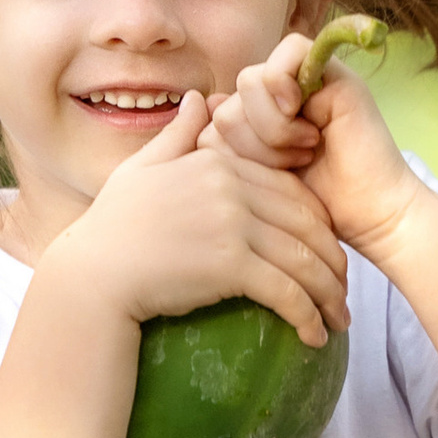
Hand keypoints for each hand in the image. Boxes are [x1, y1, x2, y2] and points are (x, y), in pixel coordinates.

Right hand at [57, 91, 349, 347]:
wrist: (94, 274)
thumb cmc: (112, 226)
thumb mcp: (142, 168)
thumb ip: (178, 134)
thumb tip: (200, 100)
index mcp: (218, 161)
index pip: (288, 190)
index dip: (317, 224)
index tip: (328, 252)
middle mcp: (230, 185)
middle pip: (305, 222)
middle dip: (332, 261)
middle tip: (344, 291)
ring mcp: (232, 223)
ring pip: (303, 258)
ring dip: (328, 294)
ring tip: (338, 319)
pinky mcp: (230, 264)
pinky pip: (286, 291)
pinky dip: (307, 315)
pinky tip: (315, 337)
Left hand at [216, 33, 424, 266]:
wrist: (371, 217)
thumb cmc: (315, 209)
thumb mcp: (256, 180)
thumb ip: (226, 144)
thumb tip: (202, 102)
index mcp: (259, 115)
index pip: (214, 115)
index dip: (229, 151)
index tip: (259, 178)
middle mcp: (280, 91)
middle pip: (227, 101)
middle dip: (249, 145)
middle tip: (288, 165)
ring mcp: (305, 76)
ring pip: (247, 83)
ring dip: (270, 131)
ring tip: (302, 152)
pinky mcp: (329, 70)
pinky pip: (281, 60)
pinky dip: (283, 99)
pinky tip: (307, 130)